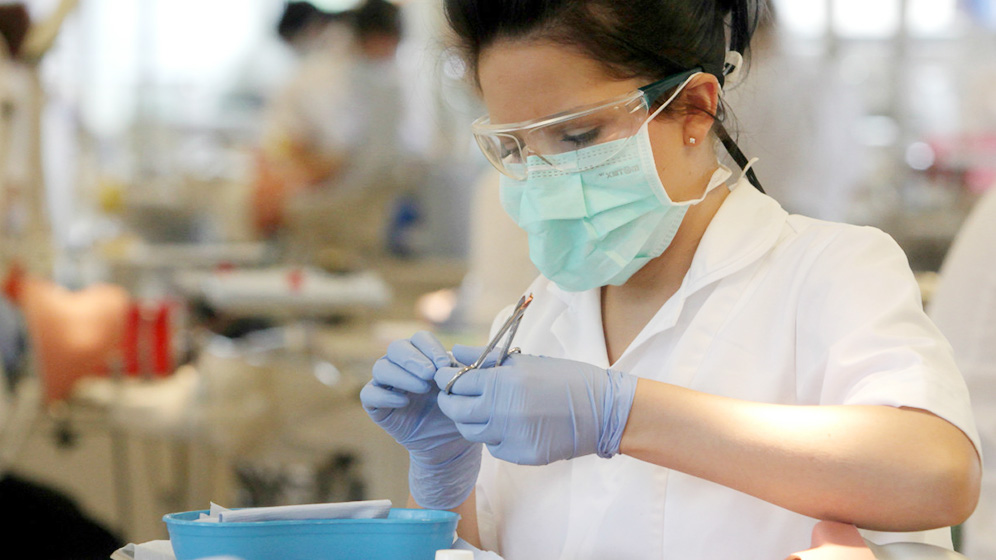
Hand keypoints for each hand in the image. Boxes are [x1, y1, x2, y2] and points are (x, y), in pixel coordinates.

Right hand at [360, 331, 480, 508]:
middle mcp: (401, 366)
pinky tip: (404, 403)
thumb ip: (464, 368)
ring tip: (423, 389)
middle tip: (430, 374)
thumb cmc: (457, 410)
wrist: (449, 442)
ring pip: (381, 368)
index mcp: (423, 356)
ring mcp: (387, 385)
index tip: (445, 365)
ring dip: (401, 375)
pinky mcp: (377, 405)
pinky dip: (384, 395)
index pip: (419, 338)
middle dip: (413, 359)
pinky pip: (369, 394)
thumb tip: (457, 350)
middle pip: (396, 348)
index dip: (430, 348)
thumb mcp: (465, 388)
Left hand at [435, 347, 638, 464]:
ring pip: (472, 432)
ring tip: (482, 409)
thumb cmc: (565, 379)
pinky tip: (508, 424)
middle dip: (449, 401)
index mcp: (505, 382)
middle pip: (456, 411)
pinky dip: (494, 436)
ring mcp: (512, 436)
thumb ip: (486, 358)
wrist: (600, 410)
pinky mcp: (521, 456)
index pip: (457, 383)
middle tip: (452, 395)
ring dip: (470, 420)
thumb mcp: (525, 361)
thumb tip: (456, 352)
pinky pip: (494, 447)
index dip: (446, 379)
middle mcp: (504, 411)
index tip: (445, 376)